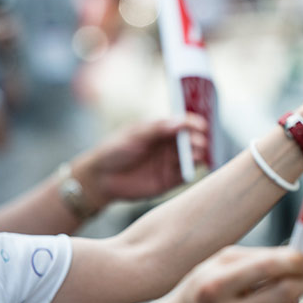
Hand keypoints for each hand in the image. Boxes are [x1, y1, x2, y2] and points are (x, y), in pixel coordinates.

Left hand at [73, 114, 208, 211]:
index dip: (193, 123)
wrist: (101, 178)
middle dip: (198, 139)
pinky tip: (193, 168)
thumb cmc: (115, 150)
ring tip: (197, 154)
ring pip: (191, 157)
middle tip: (201, 141)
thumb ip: (158, 128)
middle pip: (191, 140)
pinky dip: (192, 171)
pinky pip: (185, 175)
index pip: (183, 124)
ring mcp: (170, 163)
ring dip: (197, 155)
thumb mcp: (135, 135)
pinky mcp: (169, 180)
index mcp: (162, 130)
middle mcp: (169, 145)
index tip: (201, 124)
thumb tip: (181, 122)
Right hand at [156, 246, 302, 302]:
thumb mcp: (216, 265)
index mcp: (214, 287)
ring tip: (279, 301)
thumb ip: (257, 256)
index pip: (266, 267)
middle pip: (286, 292)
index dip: (297, 261)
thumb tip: (300, 258)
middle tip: (299, 278)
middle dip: (302, 281)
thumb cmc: (203, 293)